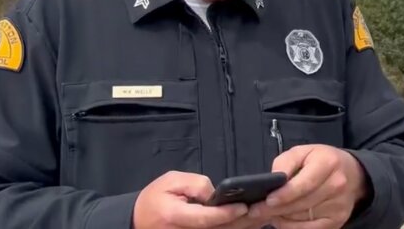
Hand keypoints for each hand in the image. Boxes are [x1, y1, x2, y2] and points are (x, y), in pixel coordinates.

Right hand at [133, 171, 270, 228]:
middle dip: (243, 220)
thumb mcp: (171, 180)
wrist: (140, 219)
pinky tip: (250, 221)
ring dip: (243, 226)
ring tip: (262, 214)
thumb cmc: (156, 198)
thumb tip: (216, 193)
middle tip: (263, 209)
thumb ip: (195, 184)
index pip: (205, 218)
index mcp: (176, 216)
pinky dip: (236, 228)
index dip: (226, 213)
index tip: (243, 206)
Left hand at [248, 145, 368, 228]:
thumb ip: (285, 163)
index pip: (304, 184)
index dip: (284, 194)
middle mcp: (337, 185)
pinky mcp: (337, 221)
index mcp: (328, 163)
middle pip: (301, 204)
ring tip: (269, 212)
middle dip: (276, 209)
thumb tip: (272, 180)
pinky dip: (292, 227)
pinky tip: (282, 219)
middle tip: (256, 211)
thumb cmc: (321, 160)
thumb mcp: (303, 151)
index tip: (267, 200)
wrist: (352, 174)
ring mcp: (338, 206)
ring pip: (302, 219)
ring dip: (282, 218)